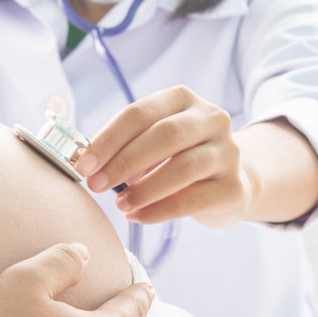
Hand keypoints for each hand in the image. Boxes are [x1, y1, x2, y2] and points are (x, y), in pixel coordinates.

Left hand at [77, 86, 253, 228]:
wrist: (230, 184)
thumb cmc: (176, 160)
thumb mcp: (152, 144)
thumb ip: (124, 147)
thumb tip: (86, 163)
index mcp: (183, 99)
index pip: (140, 113)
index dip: (108, 139)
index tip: (83, 165)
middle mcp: (212, 118)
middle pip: (165, 135)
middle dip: (123, 162)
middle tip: (95, 185)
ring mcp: (228, 152)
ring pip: (183, 168)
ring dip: (143, 189)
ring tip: (119, 204)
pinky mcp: (234, 187)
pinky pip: (193, 200)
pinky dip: (159, 210)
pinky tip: (138, 217)